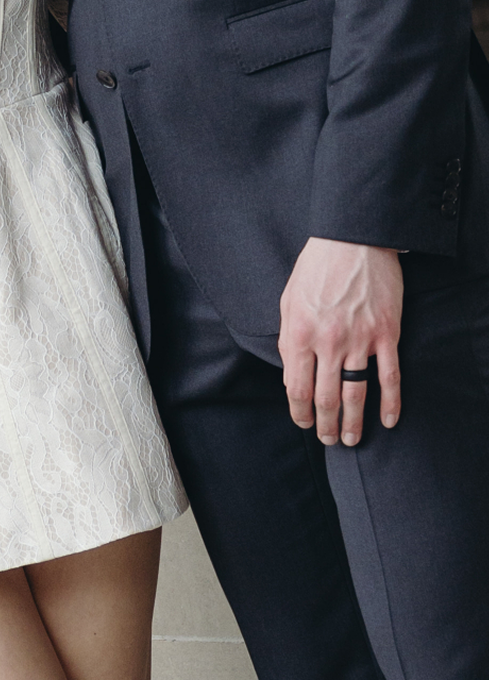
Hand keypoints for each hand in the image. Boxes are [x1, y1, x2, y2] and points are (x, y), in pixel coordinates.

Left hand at [278, 238, 402, 445]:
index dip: (299, 413)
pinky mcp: (386, 333)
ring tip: (349, 439)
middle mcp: (328, 342)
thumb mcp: (288, 302)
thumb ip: (288, 341)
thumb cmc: (316, 268)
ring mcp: (360, 339)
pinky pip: (389, 376)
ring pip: (355, 394)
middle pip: (325, 398)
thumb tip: (291, 376)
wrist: (353, 240)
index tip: (304, 423)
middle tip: (327, 439)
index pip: (297, 389)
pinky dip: (390, 402)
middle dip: (324, 425)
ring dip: (352, 422)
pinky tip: (388, 420)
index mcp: (299, 335)